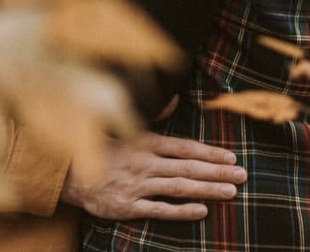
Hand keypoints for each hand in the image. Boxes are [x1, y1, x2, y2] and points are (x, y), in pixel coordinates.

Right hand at [61, 133, 246, 221]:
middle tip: (242, 175)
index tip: (231, 157)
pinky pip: (160, 209)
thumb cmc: (99, 148)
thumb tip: (176, 99)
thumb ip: (151, 117)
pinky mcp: (128, 206)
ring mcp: (137, 185)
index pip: (184, 147)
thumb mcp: (122, 126)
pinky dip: (182, 210)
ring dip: (208, 189)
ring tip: (231, 192)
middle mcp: (144, 163)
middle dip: (218, 171)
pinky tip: (202, 210)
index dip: (210, 152)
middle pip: (188, 167)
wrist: (67, 172)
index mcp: (144, 142)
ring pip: (180, 187)